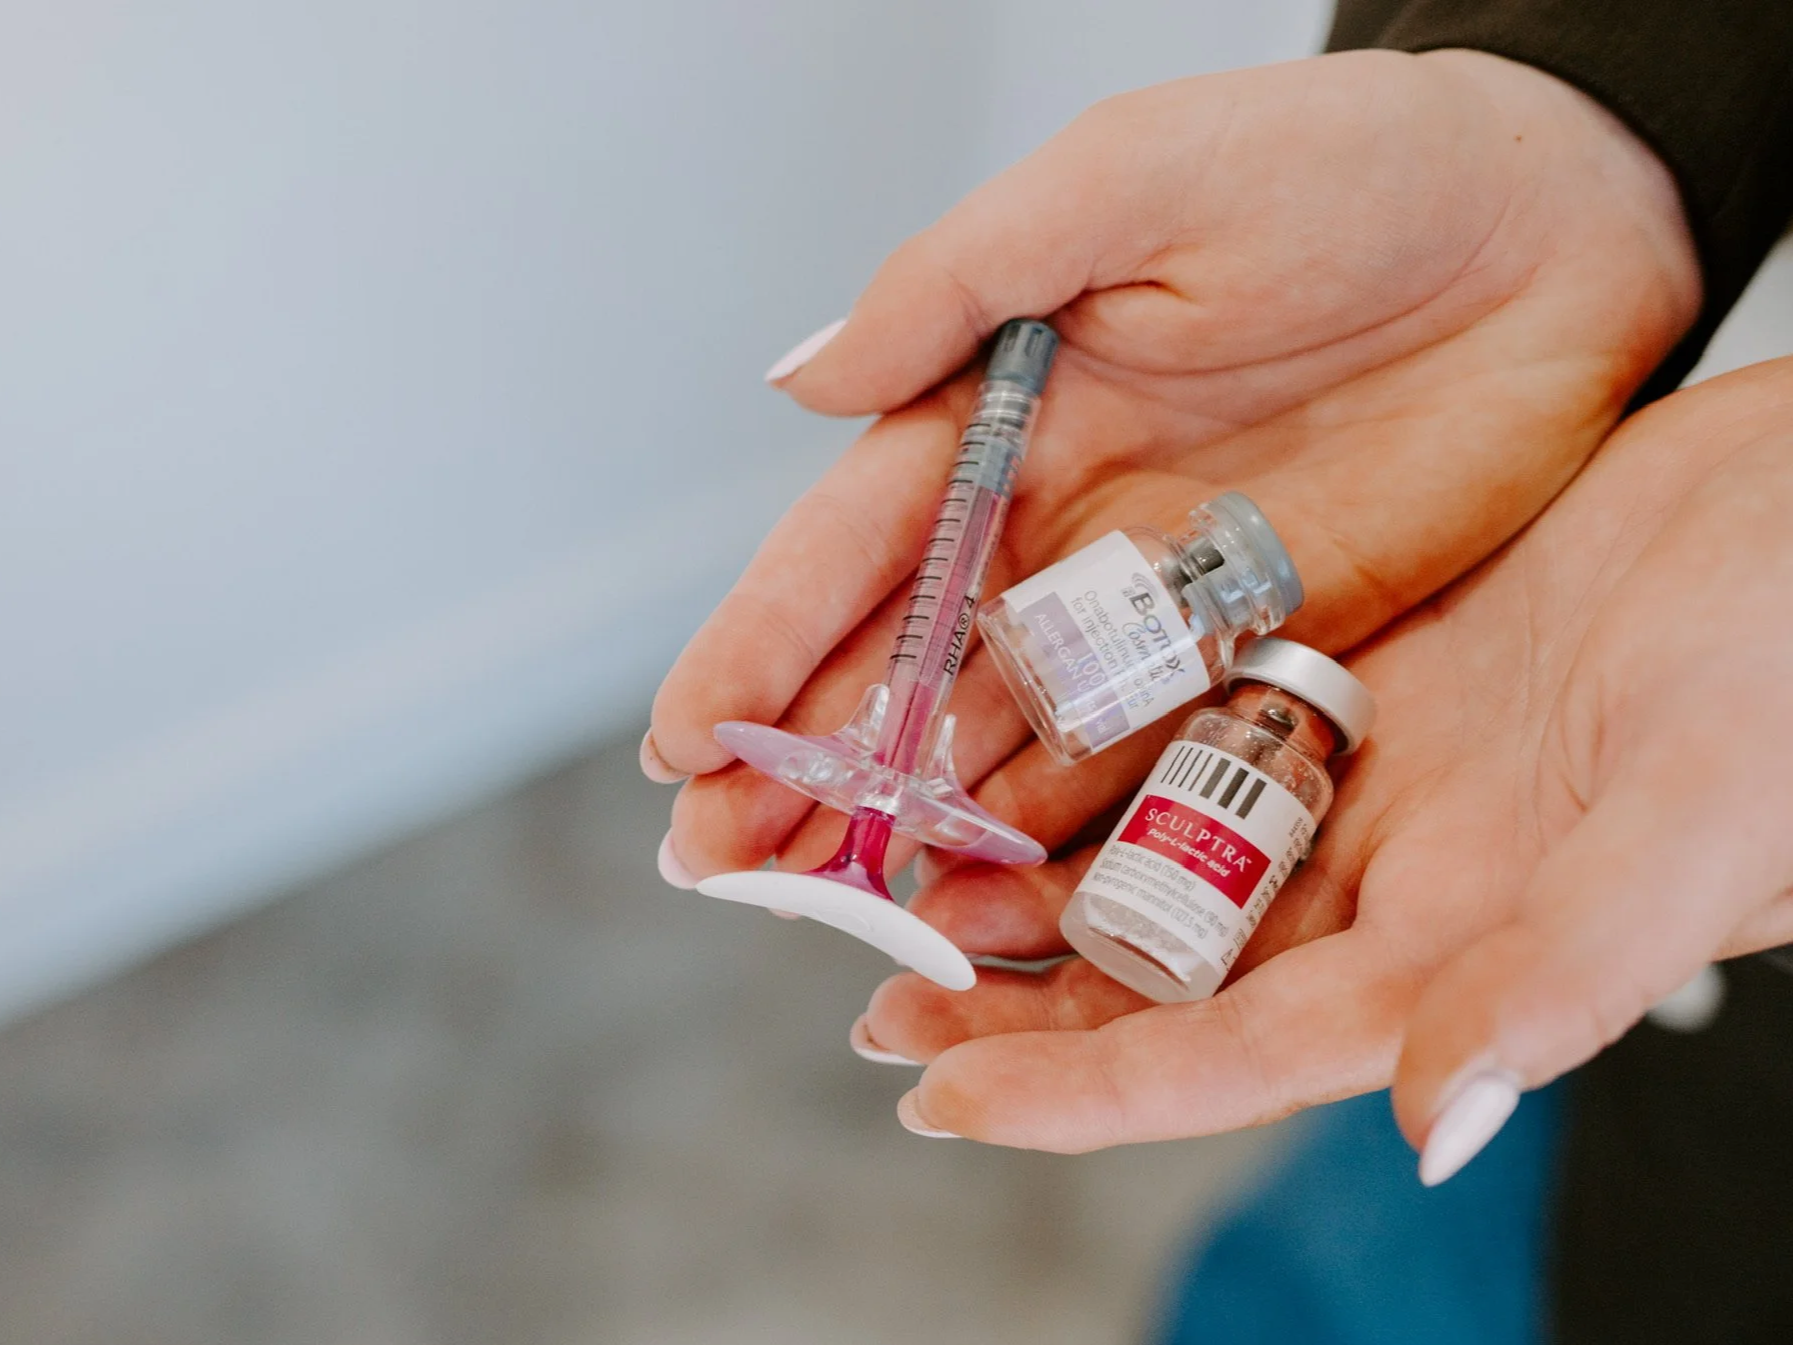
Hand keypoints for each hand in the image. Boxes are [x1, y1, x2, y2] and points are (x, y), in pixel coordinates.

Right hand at [648, 50, 1697, 897]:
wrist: (1564, 221)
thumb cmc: (1346, 162)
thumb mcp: (1131, 180)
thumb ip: (960, 284)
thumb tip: (800, 381)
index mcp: (1004, 408)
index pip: (852, 547)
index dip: (760, 644)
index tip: (683, 743)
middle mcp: (1057, 522)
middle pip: (901, 671)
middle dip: (804, 772)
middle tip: (721, 871)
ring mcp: (1153, 603)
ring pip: (999, 740)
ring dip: (909, 830)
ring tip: (825, 916)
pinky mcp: (1260, 655)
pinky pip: (1140, 765)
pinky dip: (1060, 839)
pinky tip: (987, 901)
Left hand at [861, 359, 1792, 1171]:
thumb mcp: (1696, 810)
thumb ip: (1565, 969)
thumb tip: (1431, 1119)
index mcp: (1469, 945)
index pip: (1241, 1050)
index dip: (1089, 1090)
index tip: (943, 1103)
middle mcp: (1407, 879)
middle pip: (1178, 972)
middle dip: (1028, 1004)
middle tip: (884, 1002)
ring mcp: (1380, 774)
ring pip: (1174, 858)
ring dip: (1045, 882)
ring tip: (910, 894)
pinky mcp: (1368, 672)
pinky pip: (1206, 728)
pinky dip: (1111, 751)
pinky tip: (1018, 752)